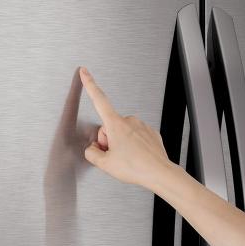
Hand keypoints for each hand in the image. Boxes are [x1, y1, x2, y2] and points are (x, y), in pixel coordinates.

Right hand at [79, 67, 173, 187]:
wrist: (159, 173)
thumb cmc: (136, 167)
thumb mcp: (104, 164)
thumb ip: (91, 153)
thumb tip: (93, 149)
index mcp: (116, 124)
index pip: (99, 99)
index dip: (89, 85)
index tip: (85, 72)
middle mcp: (130, 121)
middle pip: (109, 127)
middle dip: (108, 140)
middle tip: (114, 155)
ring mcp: (142, 126)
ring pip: (123, 132)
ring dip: (121, 144)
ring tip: (128, 158)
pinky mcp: (151, 132)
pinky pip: (135, 136)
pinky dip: (133, 146)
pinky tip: (137, 156)